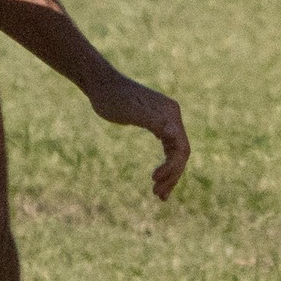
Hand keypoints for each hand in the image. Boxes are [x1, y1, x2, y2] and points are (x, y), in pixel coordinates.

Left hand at [86, 68, 189, 199]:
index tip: (154, 180)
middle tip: (158, 195)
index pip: (181, 147)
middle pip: (181, 153)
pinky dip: (164, 164)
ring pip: (175, 153)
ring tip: (158, 194)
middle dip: (172, 175)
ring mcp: (166, 120)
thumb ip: (153, 122)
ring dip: (169, 174)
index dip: (172, 167)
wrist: (100, 84)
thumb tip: (175, 134)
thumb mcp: (130, 111)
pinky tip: (156, 177)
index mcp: (170, 114)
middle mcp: (172, 116)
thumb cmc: (112, 98)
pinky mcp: (157, 124)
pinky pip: (167, 148)